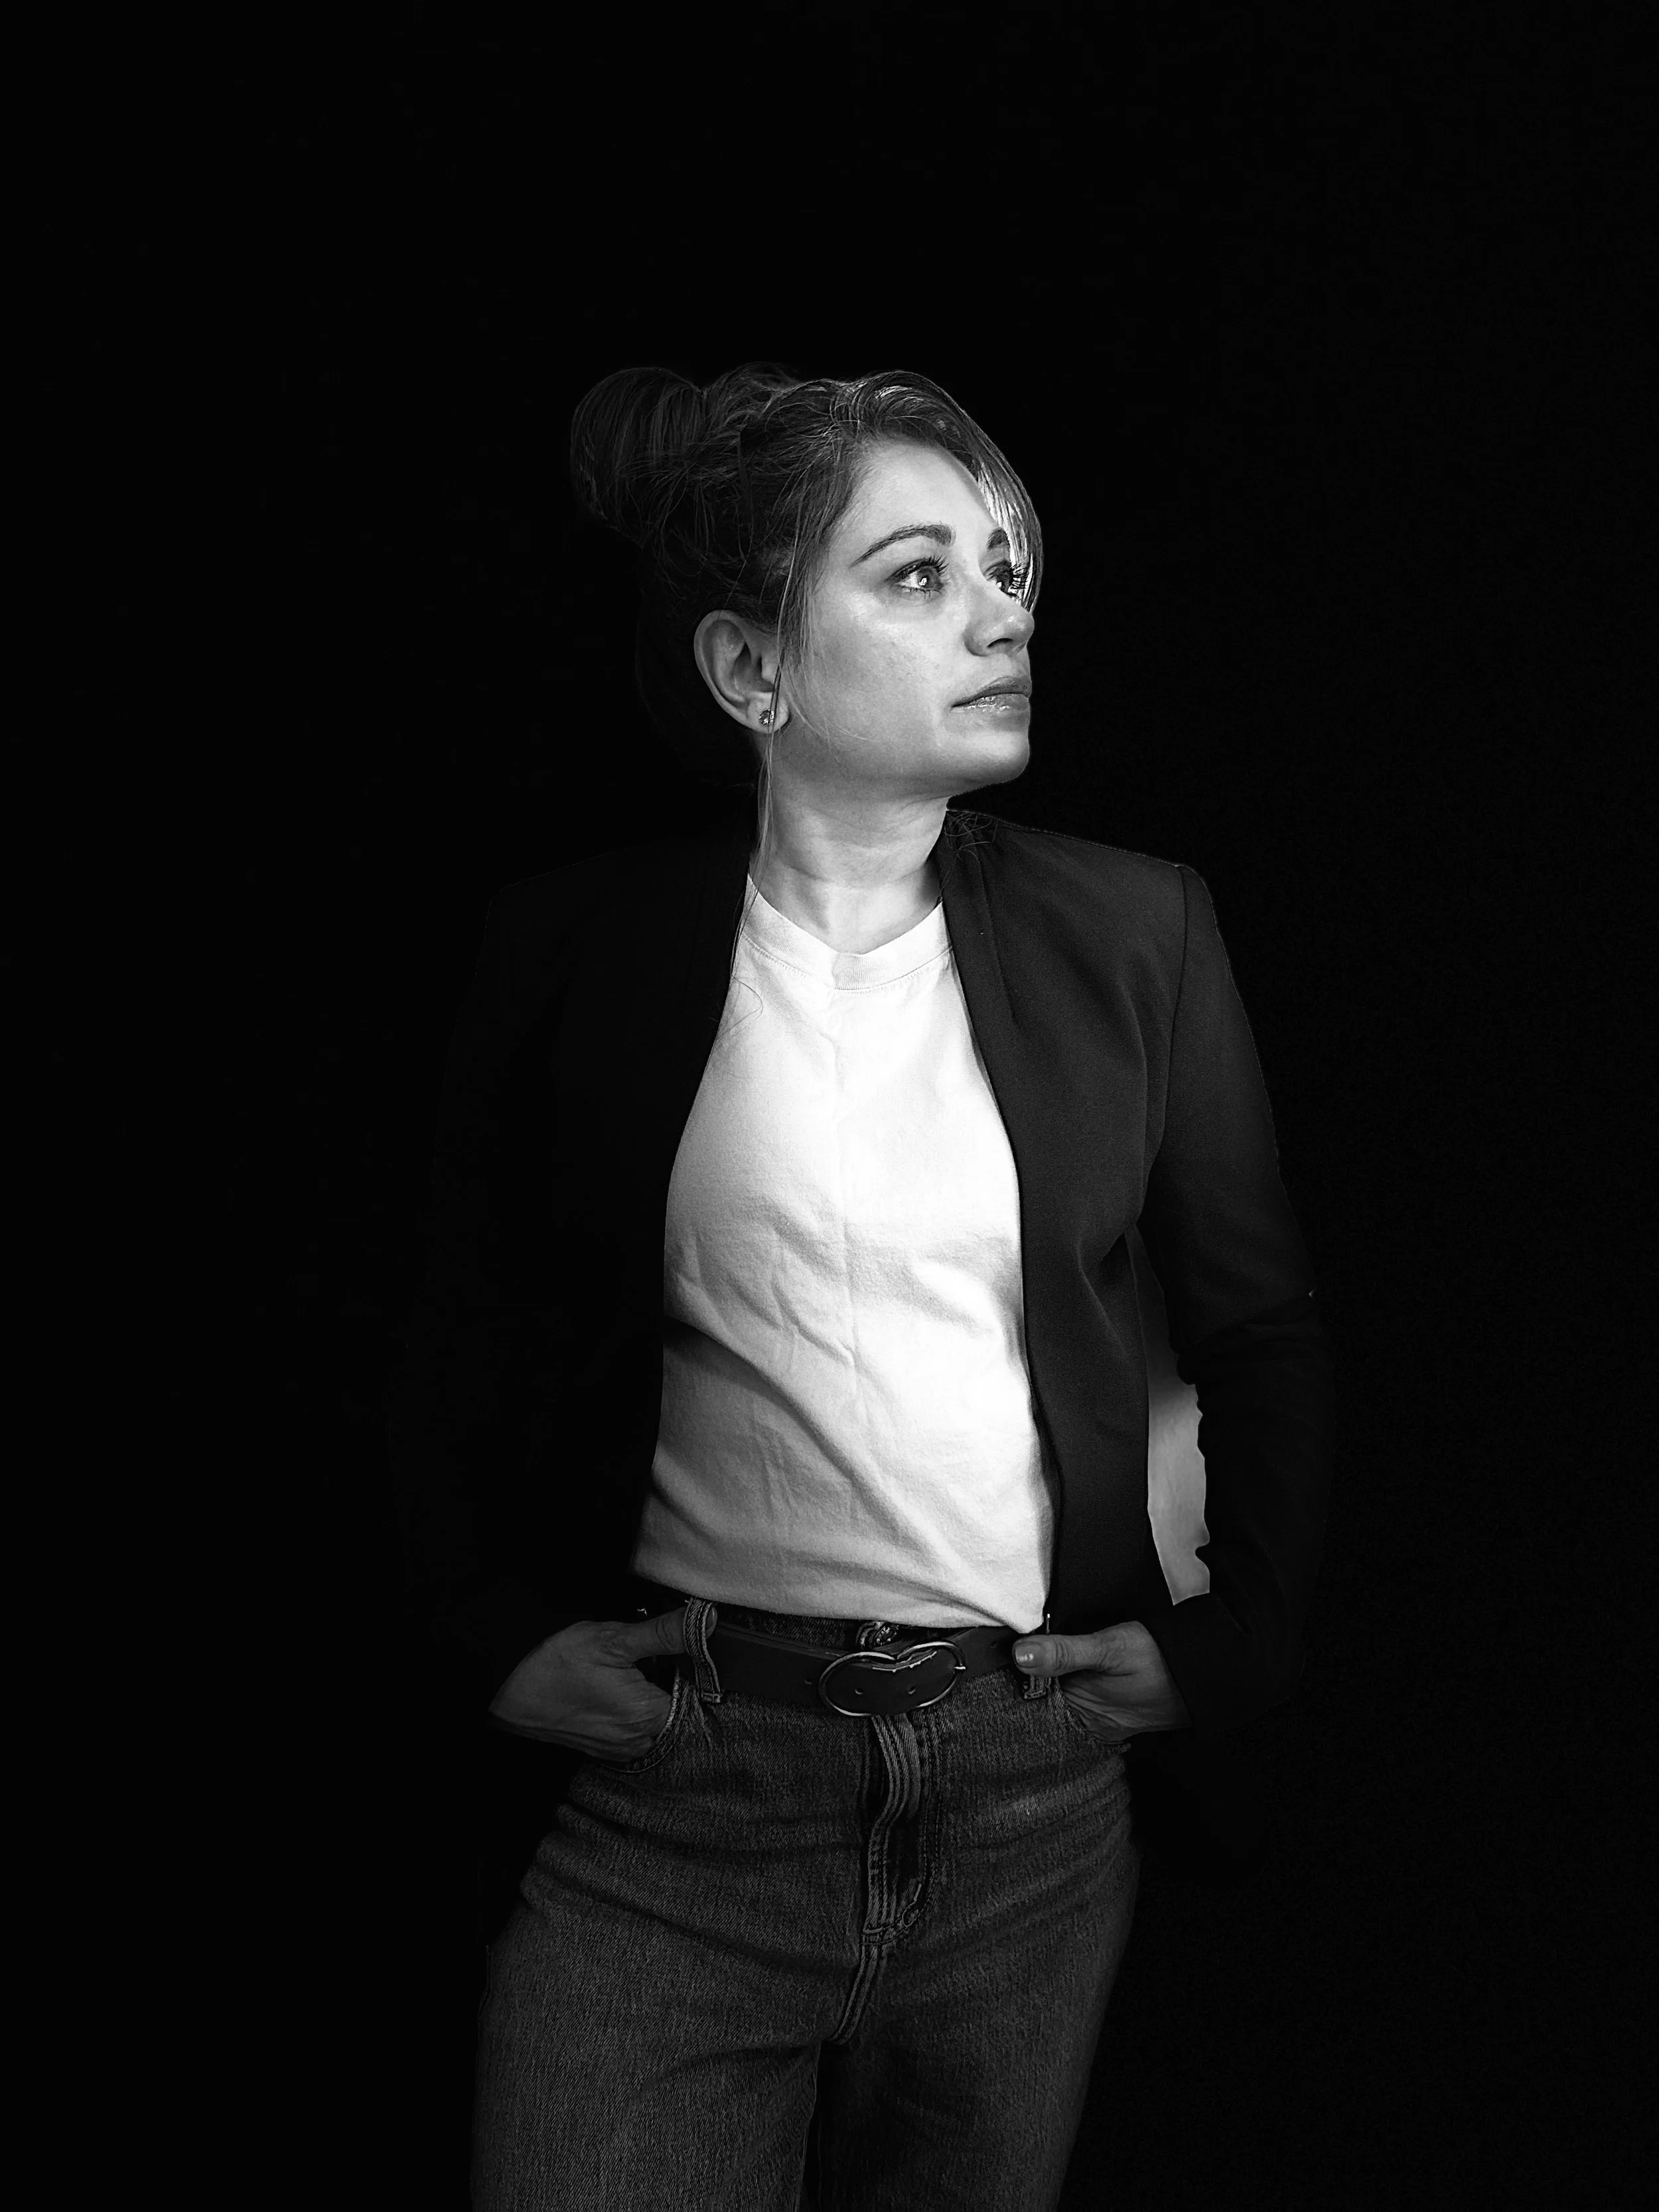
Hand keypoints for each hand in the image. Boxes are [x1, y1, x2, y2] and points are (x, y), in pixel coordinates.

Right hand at [487, 1608, 688, 1761]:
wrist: (508, 1691)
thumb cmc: (555, 1666)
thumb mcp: (614, 1639)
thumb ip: (665, 1633)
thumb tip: (706, 1620)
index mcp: (650, 1717)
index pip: (695, 1693)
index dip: (687, 1667)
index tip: (667, 1652)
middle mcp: (640, 1742)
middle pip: (674, 1704)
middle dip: (663, 1679)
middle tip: (635, 1660)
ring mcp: (621, 1750)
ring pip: (653, 1716)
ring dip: (644, 1694)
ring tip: (616, 1675)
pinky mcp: (604, 1750)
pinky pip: (632, 1727)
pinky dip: (627, 1708)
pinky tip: (606, 1690)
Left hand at [1012, 1619, 1191, 1741]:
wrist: (1206, 1667)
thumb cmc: (1160, 1659)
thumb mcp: (1109, 1648)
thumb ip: (1065, 1652)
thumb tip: (1020, 1654)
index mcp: (1084, 1718)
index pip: (1032, 1707)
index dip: (1013, 1683)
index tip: (996, 1659)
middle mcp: (1090, 1725)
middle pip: (1044, 1704)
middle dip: (1027, 1682)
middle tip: (1009, 1653)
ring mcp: (1102, 1718)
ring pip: (1061, 1699)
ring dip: (1047, 1679)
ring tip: (1032, 1656)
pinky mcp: (1112, 1707)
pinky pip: (1078, 1697)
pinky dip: (1067, 1682)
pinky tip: (1063, 1666)